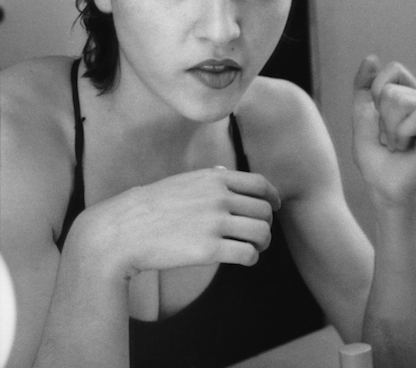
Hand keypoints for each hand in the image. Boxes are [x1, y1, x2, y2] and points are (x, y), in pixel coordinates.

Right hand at [75, 168, 280, 276]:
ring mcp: (215, 223)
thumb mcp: (181, 181)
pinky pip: (248, 254)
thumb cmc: (149, 208)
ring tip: (254, 249)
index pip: (260, 184)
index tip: (275, 207)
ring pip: (262, 233)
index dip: (273, 197)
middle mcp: (219, 197)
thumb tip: (228, 173)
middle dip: (266, 224)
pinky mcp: (209, 250)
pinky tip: (244, 260)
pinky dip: (251, 258)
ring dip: (262, 243)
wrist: (120, 232)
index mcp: (214, 178)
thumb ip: (209, 177)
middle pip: (264, 211)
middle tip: (259, 236)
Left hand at [351, 55, 415, 206]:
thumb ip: (364, 86)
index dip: (376, 93)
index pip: (393, 69)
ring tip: (397, 143)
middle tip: (389, 138)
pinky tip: (405, 148)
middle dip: (382, 117)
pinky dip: (401, 135)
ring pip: (403, 102)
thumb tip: (371, 57)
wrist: (383, 186)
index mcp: (412, 93)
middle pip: (393, 90)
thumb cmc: (374, 155)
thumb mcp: (362, 115)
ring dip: (390, 129)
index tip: (378, 118)